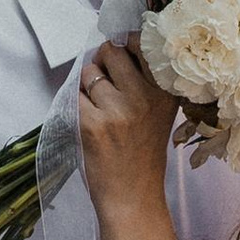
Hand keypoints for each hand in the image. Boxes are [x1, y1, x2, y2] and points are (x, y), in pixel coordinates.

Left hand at [77, 38, 180, 216]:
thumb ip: (146, 81)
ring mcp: (118, 110)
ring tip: (100, 109)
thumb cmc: (143, 154)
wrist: (133, 196)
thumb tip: (115, 46)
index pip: (143, 44)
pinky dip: (77, 105)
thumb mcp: (160, 114)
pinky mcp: (93, 124)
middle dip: (102, 62)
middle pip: (111, 52)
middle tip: (104, 84)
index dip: (125, 43)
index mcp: (165, 91)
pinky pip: (75, 96)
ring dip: (87, 86)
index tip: (121, 52)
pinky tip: (90, 123)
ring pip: (89, 73)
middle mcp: (144, 97)